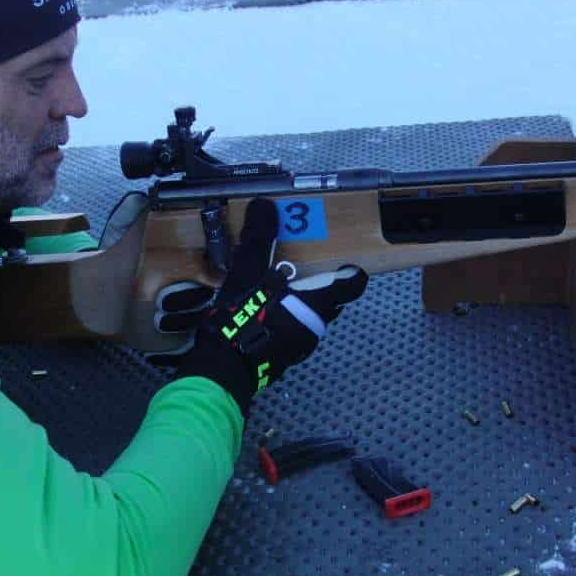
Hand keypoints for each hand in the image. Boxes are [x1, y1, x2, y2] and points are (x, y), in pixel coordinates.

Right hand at [172, 198, 366, 416]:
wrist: (224, 370)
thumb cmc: (245, 318)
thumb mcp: (247, 272)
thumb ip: (258, 239)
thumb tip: (265, 205)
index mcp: (317, 302)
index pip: (352, 284)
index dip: (350, 271)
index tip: (341, 260)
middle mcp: (316, 326)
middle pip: (331, 301)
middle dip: (320, 285)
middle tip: (300, 267)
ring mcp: (300, 347)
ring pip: (310, 319)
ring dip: (300, 304)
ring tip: (275, 289)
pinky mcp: (282, 360)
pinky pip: (292, 334)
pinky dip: (283, 321)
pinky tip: (259, 314)